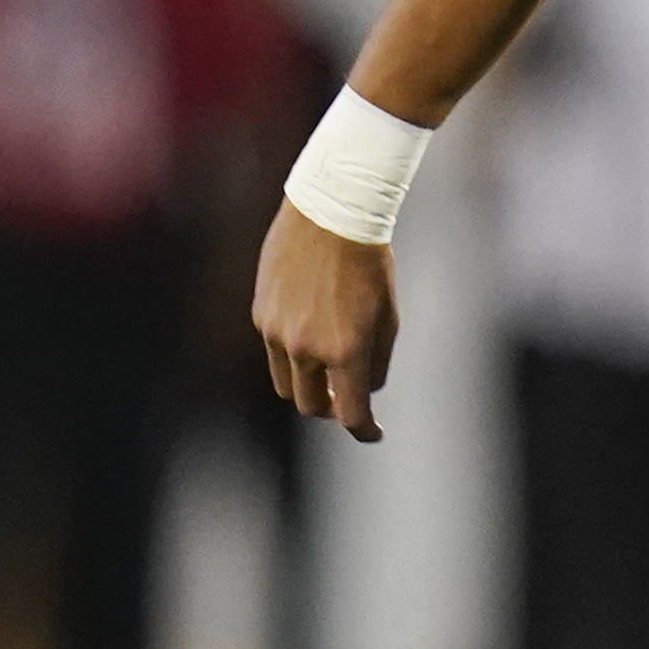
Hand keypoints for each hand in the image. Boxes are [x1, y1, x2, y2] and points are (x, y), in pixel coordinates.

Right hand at [254, 200, 401, 441]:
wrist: (330, 215)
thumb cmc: (370, 265)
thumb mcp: (389, 317)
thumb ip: (377, 363)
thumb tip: (363, 392)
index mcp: (344, 351)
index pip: (350, 413)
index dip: (365, 430)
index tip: (374, 433)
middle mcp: (305, 348)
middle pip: (311, 406)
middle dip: (332, 410)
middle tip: (348, 401)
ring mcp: (276, 333)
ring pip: (287, 384)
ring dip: (309, 387)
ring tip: (328, 374)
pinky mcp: (260, 315)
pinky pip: (274, 352)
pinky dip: (292, 356)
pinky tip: (310, 335)